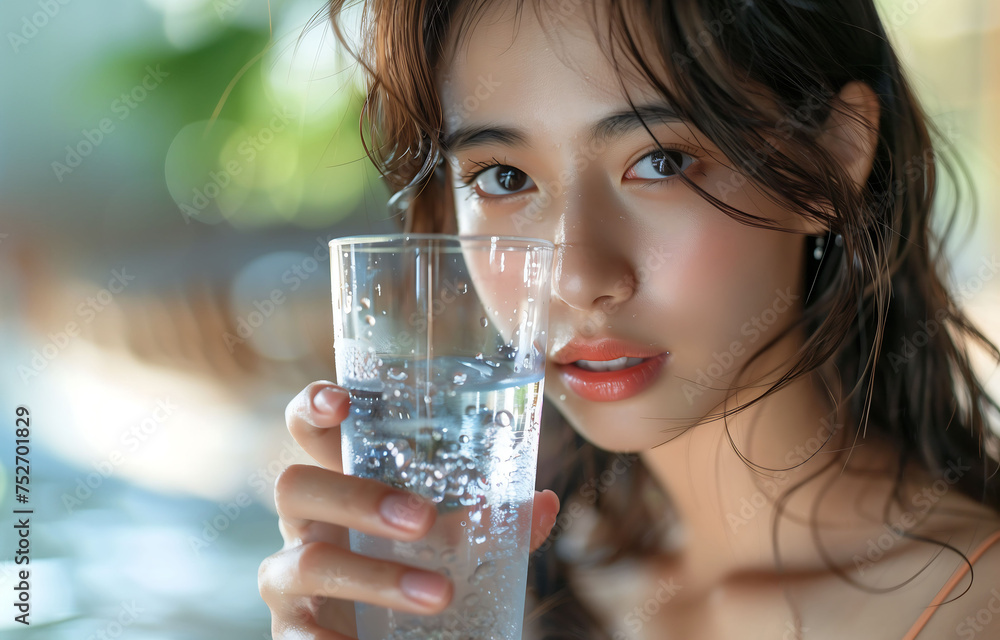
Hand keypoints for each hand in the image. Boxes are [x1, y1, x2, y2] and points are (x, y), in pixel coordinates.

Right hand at [258, 381, 561, 638]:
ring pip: (309, 561)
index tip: (342, 401)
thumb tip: (545, 502)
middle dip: (358, 496)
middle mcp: (306, 525)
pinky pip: (299, 635)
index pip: (309, 432)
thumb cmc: (412, 573)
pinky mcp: (289, 634)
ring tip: (439, 593)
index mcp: (340, 487)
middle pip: (296, 486)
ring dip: (378, 576)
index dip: (311, 408)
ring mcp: (288, 580)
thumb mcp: (451, 543)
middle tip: (424, 519)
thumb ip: (495, 522)